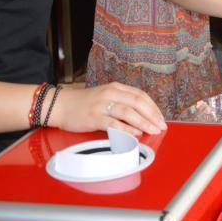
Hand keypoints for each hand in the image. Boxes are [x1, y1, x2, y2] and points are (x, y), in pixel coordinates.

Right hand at [51, 82, 166, 136]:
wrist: (59, 105)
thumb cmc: (84, 103)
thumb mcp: (106, 96)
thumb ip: (122, 102)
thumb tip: (142, 115)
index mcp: (116, 87)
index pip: (141, 95)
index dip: (153, 107)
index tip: (161, 117)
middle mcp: (111, 93)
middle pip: (138, 102)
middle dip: (153, 115)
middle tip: (162, 126)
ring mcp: (102, 105)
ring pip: (128, 112)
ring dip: (144, 122)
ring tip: (153, 130)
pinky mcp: (94, 117)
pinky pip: (114, 123)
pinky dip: (127, 129)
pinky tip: (136, 133)